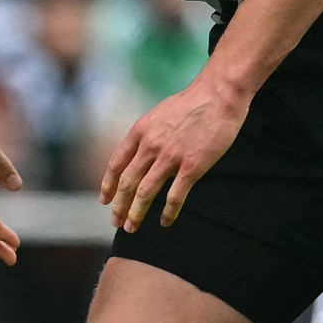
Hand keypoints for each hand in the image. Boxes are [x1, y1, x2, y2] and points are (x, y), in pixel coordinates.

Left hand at [101, 78, 250, 231]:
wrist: (218, 95)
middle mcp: (150, 146)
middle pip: (127, 182)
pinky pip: (175, 196)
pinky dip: (168, 212)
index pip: (116, 163)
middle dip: (119, 206)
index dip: (108, 184)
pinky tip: (165, 222)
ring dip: (136, 213)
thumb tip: (140, 154)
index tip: (104, 200)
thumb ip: (147, 135)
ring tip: (132, 227)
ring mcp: (170, 157)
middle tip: (116, 222)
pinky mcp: (192, 167)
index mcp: (140, 132)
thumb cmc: (191, 103)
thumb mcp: (158, 114)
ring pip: (146, 192)